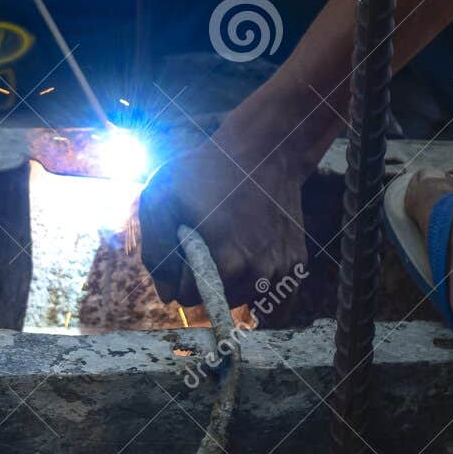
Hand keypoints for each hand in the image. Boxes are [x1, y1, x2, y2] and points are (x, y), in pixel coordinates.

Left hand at [137, 133, 309, 321]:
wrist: (264, 151)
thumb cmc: (206, 171)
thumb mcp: (161, 198)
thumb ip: (156, 251)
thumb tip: (167, 295)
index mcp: (225, 263)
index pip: (188, 297)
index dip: (179, 272)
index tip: (185, 244)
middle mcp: (258, 274)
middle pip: (216, 302)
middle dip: (204, 279)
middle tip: (206, 240)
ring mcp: (280, 270)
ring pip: (243, 300)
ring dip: (231, 283)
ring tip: (229, 243)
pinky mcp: (296, 264)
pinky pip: (274, 303)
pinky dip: (261, 294)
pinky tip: (251, 270)